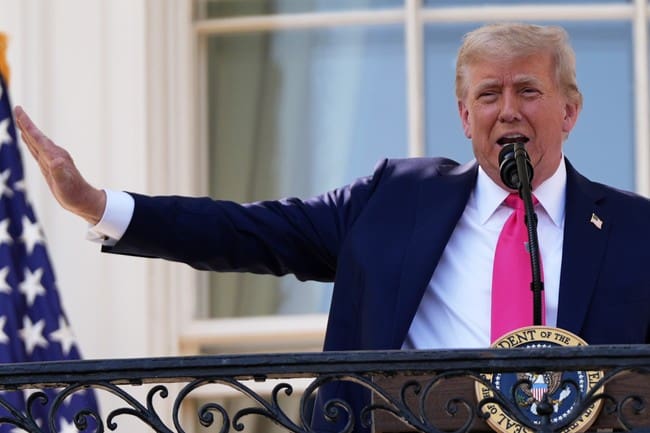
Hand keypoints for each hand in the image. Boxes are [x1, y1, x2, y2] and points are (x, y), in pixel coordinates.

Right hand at [13, 106, 105, 223]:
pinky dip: (31, 143)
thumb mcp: (65, 185)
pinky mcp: (51, 166)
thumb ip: (60, 173)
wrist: (83, 200)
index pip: (38, 138)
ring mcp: (52, 160)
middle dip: (26, 124)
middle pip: (37, 137)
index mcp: (55, 157)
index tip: (19, 110)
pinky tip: (28, 140)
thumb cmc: (74, 194)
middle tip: (17, 109)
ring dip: (28, 132)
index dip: (28, 125)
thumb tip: (55, 161)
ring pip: (37, 143)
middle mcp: (54, 155)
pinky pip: (38, 151)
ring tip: (20, 122)